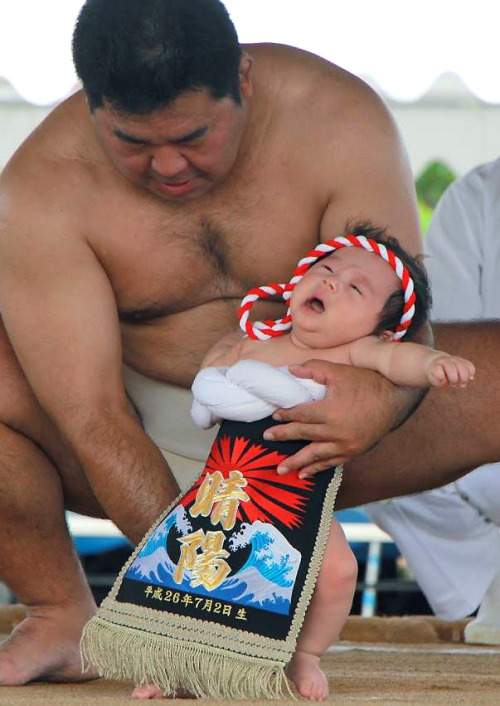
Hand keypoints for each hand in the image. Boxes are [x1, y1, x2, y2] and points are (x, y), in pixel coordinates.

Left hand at [263, 360, 401, 477]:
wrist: (396, 399)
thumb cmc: (367, 383)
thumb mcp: (340, 371)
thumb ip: (314, 369)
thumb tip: (291, 370)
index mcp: (330, 411)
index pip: (301, 415)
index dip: (286, 415)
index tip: (275, 416)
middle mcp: (336, 432)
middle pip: (303, 435)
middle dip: (283, 436)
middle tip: (267, 438)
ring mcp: (345, 445)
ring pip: (315, 455)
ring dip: (296, 462)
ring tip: (280, 468)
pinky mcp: (353, 451)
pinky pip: (331, 462)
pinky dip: (317, 468)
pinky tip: (305, 474)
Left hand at [427, 354, 474, 386]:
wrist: (439, 363)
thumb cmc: (436, 375)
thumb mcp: (434, 380)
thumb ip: (440, 381)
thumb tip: (449, 382)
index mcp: (436, 365)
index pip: (437, 370)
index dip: (441, 378)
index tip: (442, 382)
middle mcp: (445, 361)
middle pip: (451, 368)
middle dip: (454, 379)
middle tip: (453, 385)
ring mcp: (454, 359)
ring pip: (462, 366)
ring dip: (464, 377)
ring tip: (462, 384)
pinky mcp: (463, 360)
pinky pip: (469, 365)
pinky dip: (471, 372)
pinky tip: (470, 378)